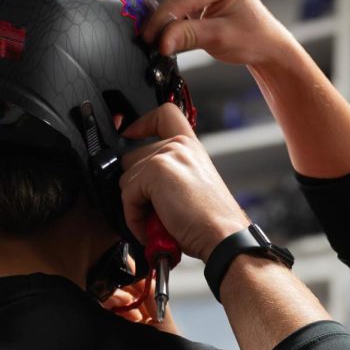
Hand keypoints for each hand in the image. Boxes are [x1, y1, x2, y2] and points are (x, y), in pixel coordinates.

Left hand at [119, 103, 248, 262]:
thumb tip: (139, 184)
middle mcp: (179, 145)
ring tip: (156, 223)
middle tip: (153, 211)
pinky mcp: (155, 170)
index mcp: (191, 147)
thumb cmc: (212, 221)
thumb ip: (170, 174)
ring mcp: (167, 155)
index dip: (142, 123)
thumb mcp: (193, 186)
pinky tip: (153, 229)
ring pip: (126, 178)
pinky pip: (127, 195)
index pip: (165, 114)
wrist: (222, 235)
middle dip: (136, 188)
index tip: (130, 134)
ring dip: (135, 206)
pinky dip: (134, 217)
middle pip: (132, 156)